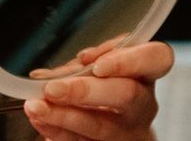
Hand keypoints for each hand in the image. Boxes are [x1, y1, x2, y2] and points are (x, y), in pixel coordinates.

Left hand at [24, 39, 172, 140]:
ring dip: (62, 116)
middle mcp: (143, 104)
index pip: (155, 59)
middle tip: (52, 90)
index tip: (97, 65)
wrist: (121, 126)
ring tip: (34, 107)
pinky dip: (56, 131)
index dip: (128, 61)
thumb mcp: (102, 65)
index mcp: (146, 73)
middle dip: (85, 91)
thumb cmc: (109, 85)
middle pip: (126, 96)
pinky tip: (40, 122)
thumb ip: (86, 61)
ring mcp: (129, 130)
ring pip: (100, 126)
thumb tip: (61, 70)